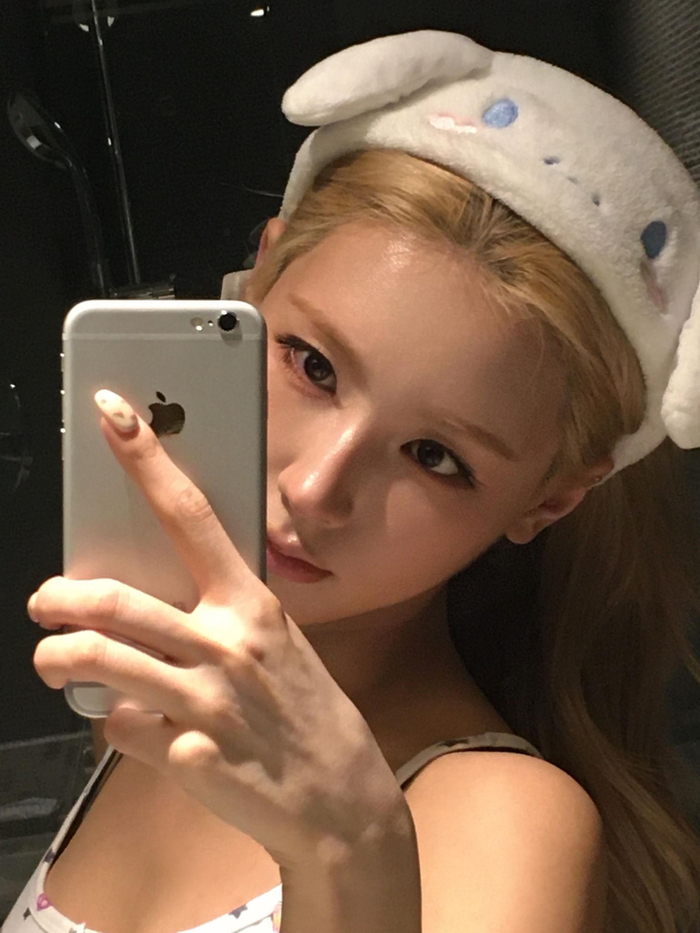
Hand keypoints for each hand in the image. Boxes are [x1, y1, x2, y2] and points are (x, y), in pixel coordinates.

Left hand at [29, 390, 405, 870]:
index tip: (115, 413)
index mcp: (252, 604)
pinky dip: (114, 722)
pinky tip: (134, 725)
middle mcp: (227, 644)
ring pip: (100, 662)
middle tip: (44, 602)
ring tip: (54, 661)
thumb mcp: (277, 643)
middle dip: (59, 597)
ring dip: (59, 659)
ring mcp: (206, 701)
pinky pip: (121, 727)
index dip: (148, 459)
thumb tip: (151, 598)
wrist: (341, 799)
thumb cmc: (306, 709)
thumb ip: (217, 616)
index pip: (192, 513)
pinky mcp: (188, 753)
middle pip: (116, 600)